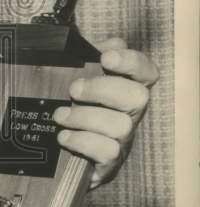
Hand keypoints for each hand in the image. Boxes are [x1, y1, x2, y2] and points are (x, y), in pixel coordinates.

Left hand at [53, 37, 159, 188]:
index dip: (131, 62)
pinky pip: (108, 152)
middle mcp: (131, 113)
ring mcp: (123, 139)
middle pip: (138, 97)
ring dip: (85, 117)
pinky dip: (83, 142)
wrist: (61, 152)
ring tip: (60, 116)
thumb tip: (94, 44)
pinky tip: (64, 137)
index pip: (146, 71)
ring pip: (121, 126)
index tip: (106, 58)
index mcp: (125, 88)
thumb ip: (87, 57)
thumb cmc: (73, 108)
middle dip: (104, 90)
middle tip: (73, 89)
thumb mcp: (77, 79)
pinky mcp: (110, 162)